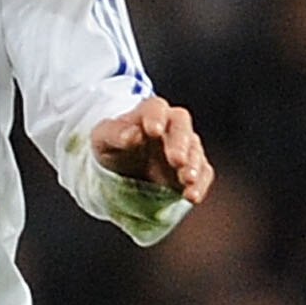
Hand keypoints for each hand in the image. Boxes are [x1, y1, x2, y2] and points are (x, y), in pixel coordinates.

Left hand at [91, 96, 212, 204]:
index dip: (156, 117)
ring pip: (194, 150)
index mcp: (148, 114)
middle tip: (177, 160)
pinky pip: (202, 174)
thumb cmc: (112, 148)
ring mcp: (185, 149)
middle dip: (180, 143)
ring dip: (193, 165)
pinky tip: (192, 196)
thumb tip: (132, 135)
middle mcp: (171, 127)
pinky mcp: (192, 170)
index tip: (153, 131)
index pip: (156, 108)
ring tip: (187, 180)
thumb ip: (115, 134)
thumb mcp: (103, 139)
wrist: (120, 172)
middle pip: (181, 126)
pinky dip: (199, 185)